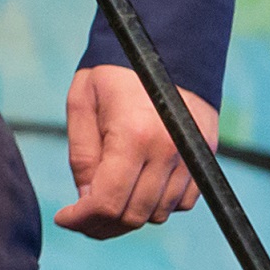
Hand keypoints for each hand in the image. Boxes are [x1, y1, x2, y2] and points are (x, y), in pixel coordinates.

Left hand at [56, 64, 219, 237]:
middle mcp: (169, 151)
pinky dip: (158, 204)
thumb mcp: (82, 103)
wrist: (167, 45)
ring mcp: (192, 156)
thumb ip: (82, 155)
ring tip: (105, 201)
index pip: (107, 201)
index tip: (63, 218)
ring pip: (159, 213)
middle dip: (102, 224)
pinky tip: (136, 187)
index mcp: (133, 136)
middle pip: (135, 215)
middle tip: (79, 218)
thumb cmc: (114, 71)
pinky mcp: (206, 157)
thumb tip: (86, 199)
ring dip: (130, 215)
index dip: (81, 219)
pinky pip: (183, 201)